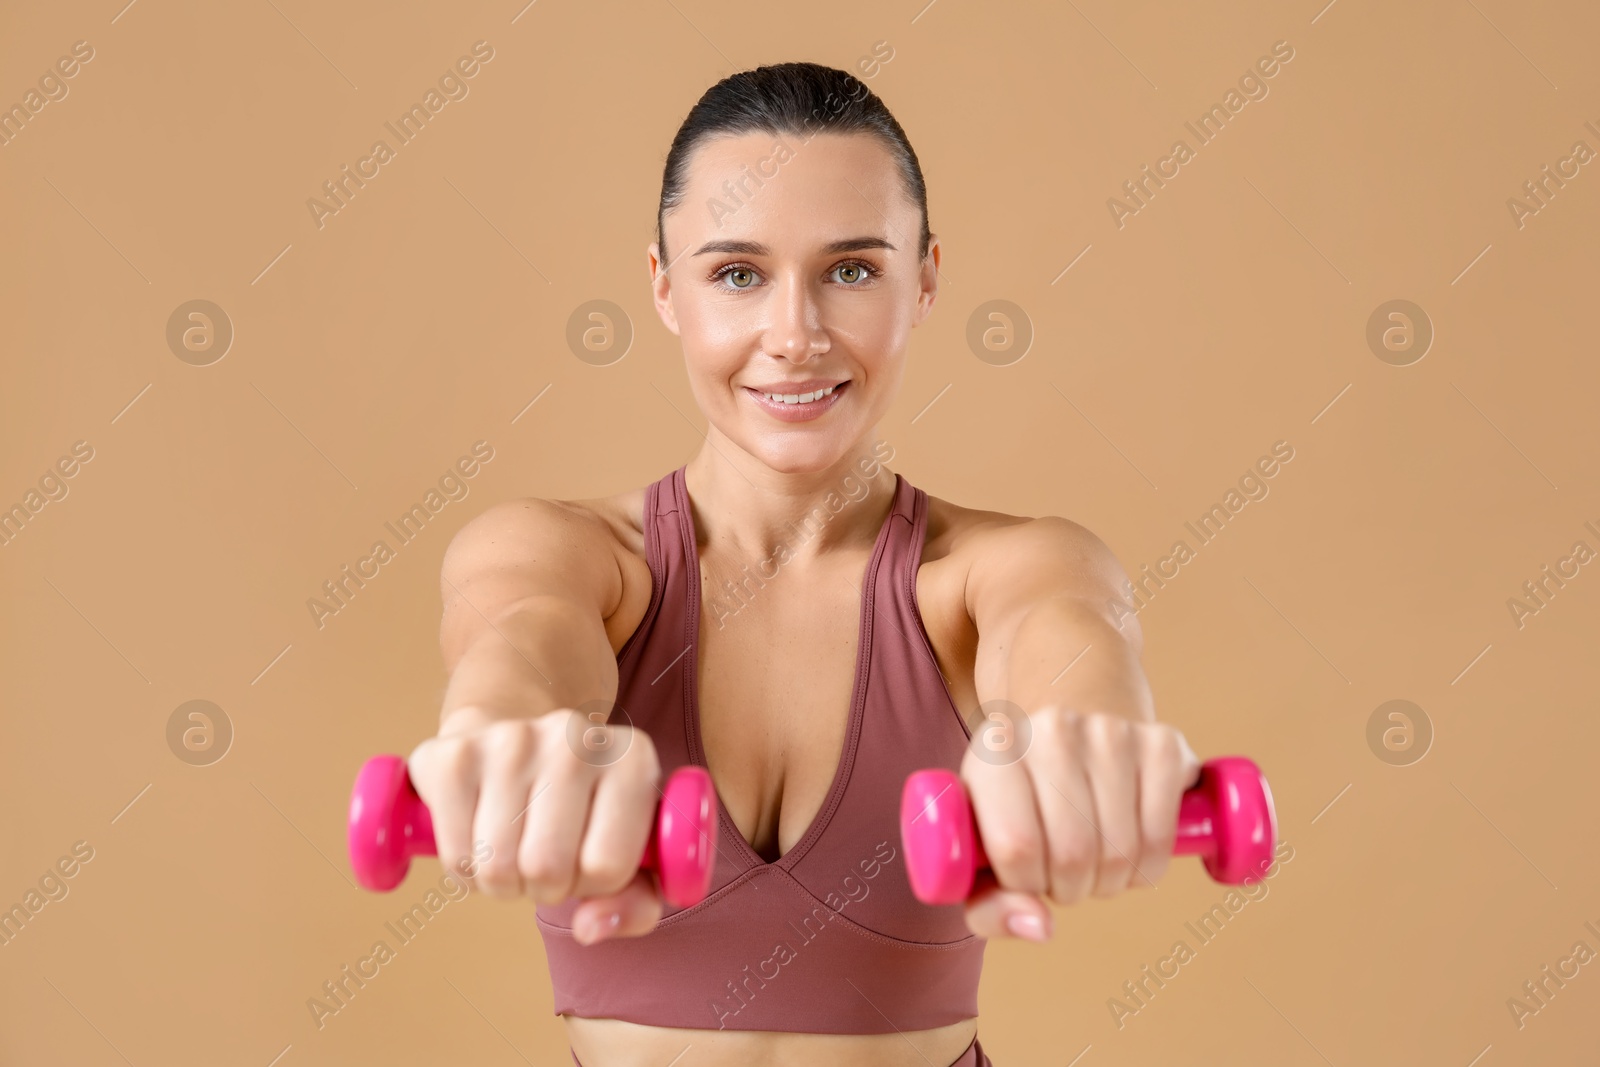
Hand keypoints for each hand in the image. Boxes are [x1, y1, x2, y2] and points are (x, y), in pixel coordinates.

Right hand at [407, 708, 665, 944]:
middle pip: (548, 868)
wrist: (512, 742)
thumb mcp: (628, 853)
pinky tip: (480, 835)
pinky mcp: (454, 755)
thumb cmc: (579, 812)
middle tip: (545, 859)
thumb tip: (590, 928)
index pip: (608, 866)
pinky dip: (466, 868)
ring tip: (513, 846)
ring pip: (497, 868)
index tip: (587, 859)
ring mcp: (511, 739)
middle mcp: (574, 738)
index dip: (593, 884)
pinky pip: (457, 857)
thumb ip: (635, 904)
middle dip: (544, 886)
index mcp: (632, 758)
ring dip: (503, 882)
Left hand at [959, 707, 1200, 941]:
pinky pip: (1161, 838)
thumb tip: (1040, 926)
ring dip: (1108, 881)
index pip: (1017, 847)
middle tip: (1062, 872)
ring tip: (1091, 858)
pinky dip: (1147, 866)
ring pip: (1120, 852)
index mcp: (994, 751)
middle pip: (1073, 854)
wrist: (1064, 741)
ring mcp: (1110, 731)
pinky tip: (1129, 847)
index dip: (1026, 884)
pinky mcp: (1162, 742)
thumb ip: (989, 906)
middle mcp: (1050, 729)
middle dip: (1069, 888)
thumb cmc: (1016, 809)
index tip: (1026, 874)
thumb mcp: (980, 853)